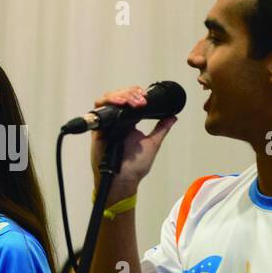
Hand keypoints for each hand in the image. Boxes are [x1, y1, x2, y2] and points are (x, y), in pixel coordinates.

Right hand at [89, 86, 176, 203]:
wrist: (124, 179)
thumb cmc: (135, 167)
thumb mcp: (153, 143)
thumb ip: (161, 129)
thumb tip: (173, 117)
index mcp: (129, 122)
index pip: (129, 100)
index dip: (135, 93)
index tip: (145, 96)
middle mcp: (117, 121)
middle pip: (119, 96)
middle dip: (130, 93)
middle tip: (141, 99)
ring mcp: (107, 124)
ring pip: (108, 99)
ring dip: (120, 95)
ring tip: (132, 101)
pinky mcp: (98, 129)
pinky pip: (99, 110)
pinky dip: (108, 103)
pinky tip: (120, 104)